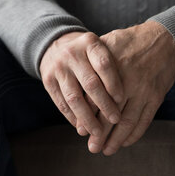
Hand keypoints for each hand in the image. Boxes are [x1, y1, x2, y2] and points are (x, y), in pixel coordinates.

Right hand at [40, 31, 123, 149]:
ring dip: (87, 118)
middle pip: (90, 84)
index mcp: (90, 43)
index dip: (113, 83)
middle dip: (104, 105)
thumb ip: (113, 64)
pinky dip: (73, 118)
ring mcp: (58, 68)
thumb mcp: (100, 48)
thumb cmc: (88, 52)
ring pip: (74, 98)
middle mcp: (72, 54)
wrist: (55, 45)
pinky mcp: (47, 81)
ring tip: (98, 132)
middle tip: (115, 119)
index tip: (122, 99)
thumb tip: (127, 96)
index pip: (104, 64)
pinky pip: (61, 104)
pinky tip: (83, 127)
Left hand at [89, 21, 174, 155]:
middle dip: (100, 134)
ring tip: (107, 150)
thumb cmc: (132, 41)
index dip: (87, 117)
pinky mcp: (156, 96)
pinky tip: (126, 142)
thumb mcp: (109, 43)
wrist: (166, 38)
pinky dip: (135, 134)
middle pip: (109, 114)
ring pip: (127, 121)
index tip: (80, 131)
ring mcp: (143, 90)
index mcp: (110, 69)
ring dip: (116, 139)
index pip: (94, 98)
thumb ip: (93, 63)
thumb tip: (76, 86)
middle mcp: (126, 81)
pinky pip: (144, 120)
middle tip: (92, 148)